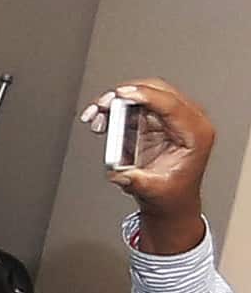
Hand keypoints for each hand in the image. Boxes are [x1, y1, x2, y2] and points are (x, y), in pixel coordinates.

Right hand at [84, 80, 211, 255]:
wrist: (170, 201)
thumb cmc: (171, 194)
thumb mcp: (153, 191)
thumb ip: (137, 181)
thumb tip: (120, 173)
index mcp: (196, 134)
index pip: (171, 104)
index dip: (144, 96)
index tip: (121, 95)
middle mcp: (187, 121)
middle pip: (156, 90)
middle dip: (126, 94)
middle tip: (103, 104)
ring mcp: (170, 119)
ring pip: (143, 94)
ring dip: (116, 100)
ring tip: (96, 115)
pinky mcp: (155, 120)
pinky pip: (134, 105)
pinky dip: (115, 108)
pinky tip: (101, 118)